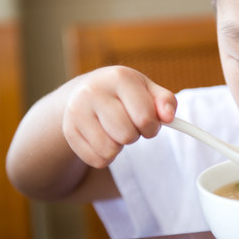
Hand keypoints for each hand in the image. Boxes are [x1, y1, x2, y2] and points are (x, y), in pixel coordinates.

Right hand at [62, 66, 176, 167]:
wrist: (85, 91)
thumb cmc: (125, 93)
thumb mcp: (147, 90)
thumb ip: (165, 101)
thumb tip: (168, 117)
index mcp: (119, 78)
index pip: (144, 117)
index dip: (153, 127)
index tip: (149, 123)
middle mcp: (94, 91)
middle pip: (126, 136)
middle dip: (135, 136)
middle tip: (131, 126)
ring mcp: (77, 111)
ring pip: (110, 150)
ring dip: (119, 147)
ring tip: (116, 131)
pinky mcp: (69, 131)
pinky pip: (96, 160)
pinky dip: (106, 156)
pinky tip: (103, 138)